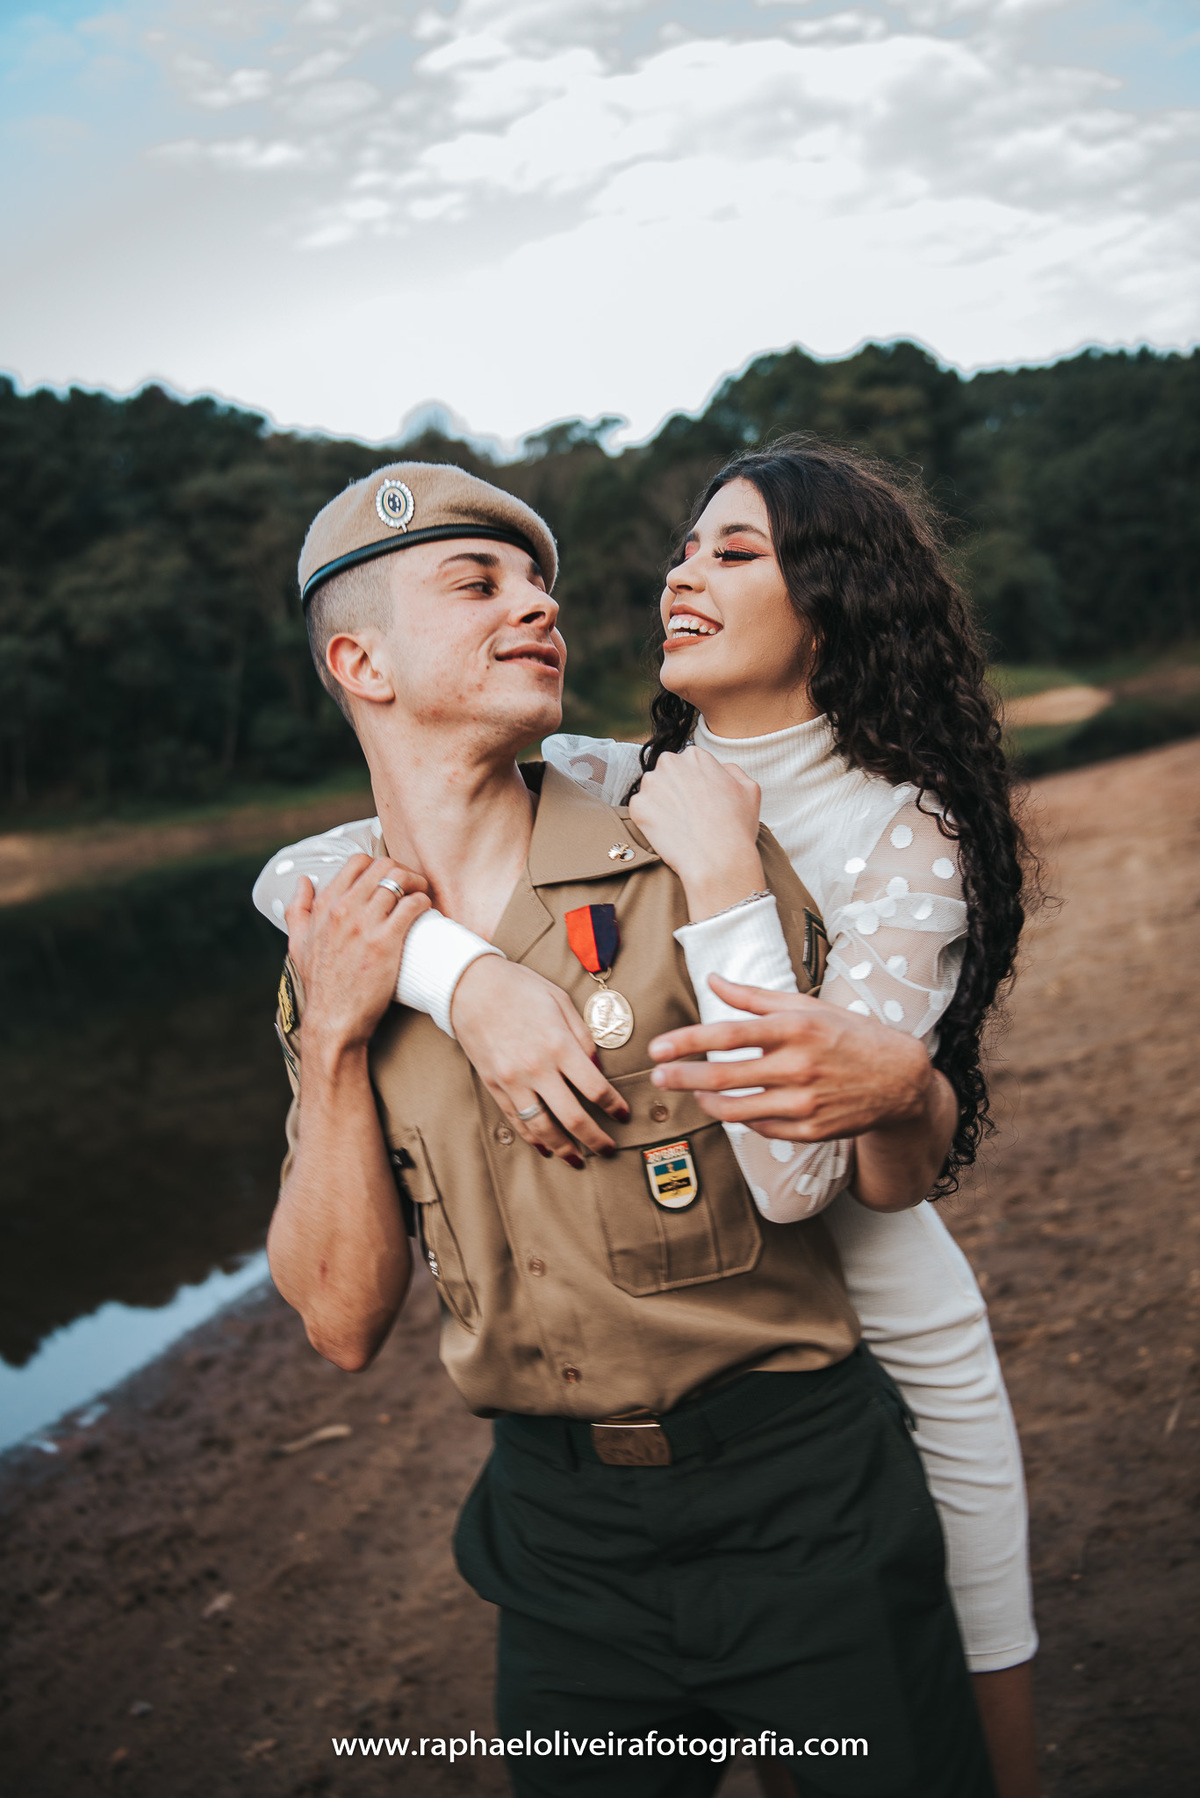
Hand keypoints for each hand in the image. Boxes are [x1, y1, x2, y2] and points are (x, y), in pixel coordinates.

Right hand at [285, 854, 430, 1060]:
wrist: (333, 1021)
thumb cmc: (320, 985)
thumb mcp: (298, 944)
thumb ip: (298, 910)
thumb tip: (303, 881)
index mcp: (324, 907)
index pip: (356, 862)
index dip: (378, 865)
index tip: (388, 878)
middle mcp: (343, 910)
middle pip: (382, 866)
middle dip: (402, 871)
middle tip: (412, 885)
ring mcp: (364, 925)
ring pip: (399, 880)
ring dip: (416, 884)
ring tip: (422, 896)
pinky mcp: (385, 942)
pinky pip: (412, 905)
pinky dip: (423, 902)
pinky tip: (425, 912)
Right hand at [450, 957, 630, 1165]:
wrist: (470, 987)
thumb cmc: (520, 989)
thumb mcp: (561, 1001)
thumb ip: (584, 1037)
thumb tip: (599, 1069)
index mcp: (559, 1045)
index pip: (595, 1088)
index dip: (614, 1106)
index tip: (623, 1114)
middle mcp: (536, 1068)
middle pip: (572, 1117)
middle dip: (595, 1139)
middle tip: (607, 1149)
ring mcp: (512, 1081)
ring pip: (542, 1127)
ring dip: (563, 1148)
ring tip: (577, 1159)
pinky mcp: (494, 1086)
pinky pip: (516, 1120)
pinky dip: (532, 1138)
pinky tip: (545, 1147)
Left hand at [627, 747, 765, 918]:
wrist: (717, 860)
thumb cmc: (736, 827)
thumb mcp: (749, 788)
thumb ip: (732, 770)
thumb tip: (720, 768)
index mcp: (695, 756)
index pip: (688, 765)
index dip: (695, 785)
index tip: (700, 801)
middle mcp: (670, 763)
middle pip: (667, 774)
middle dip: (675, 790)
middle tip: (689, 814)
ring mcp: (651, 784)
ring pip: (653, 791)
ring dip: (662, 805)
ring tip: (680, 825)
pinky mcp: (638, 806)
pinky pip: (641, 811)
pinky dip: (651, 822)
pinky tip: (669, 833)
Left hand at [647, 974, 933, 1139]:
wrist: (900, 1079)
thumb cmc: (849, 1035)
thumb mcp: (807, 1007)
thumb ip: (755, 997)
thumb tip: (713, 980)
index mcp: (795, 1028)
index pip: (729, 1034)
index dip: (688, 1041)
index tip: (658, 1048)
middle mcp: (798, 1066)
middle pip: (725, 1076)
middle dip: (683, 1077)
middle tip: (657, 1078)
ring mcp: (805, 1103)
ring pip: (737, 1110)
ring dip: (707, 1103)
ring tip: (694, 1094)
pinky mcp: (811, 1131)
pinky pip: (761, 1129)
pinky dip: (742, 1118)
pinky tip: (736, 1107)